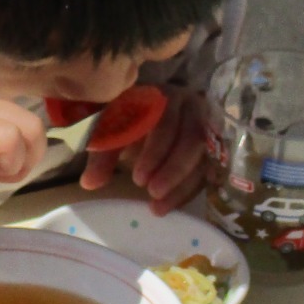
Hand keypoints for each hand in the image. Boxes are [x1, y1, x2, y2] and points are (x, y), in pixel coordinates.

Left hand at [80, 87, 208, 214]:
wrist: (149, 113)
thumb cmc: (128, 118)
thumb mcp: (112, 130)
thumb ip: (102, 154)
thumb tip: (90, 183)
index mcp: (164, 96)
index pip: (166, 121)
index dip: (155, 151)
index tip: (138, 179)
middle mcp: (191, 107)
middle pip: (192, 139)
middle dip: (173, 169)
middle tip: (152, 192)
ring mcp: (207, 127)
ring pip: (203, 157)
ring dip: (182, 185)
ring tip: (158, 207)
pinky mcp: (213, 148)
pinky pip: (208, 171)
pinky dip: (189, 191)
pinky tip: (171, 205)